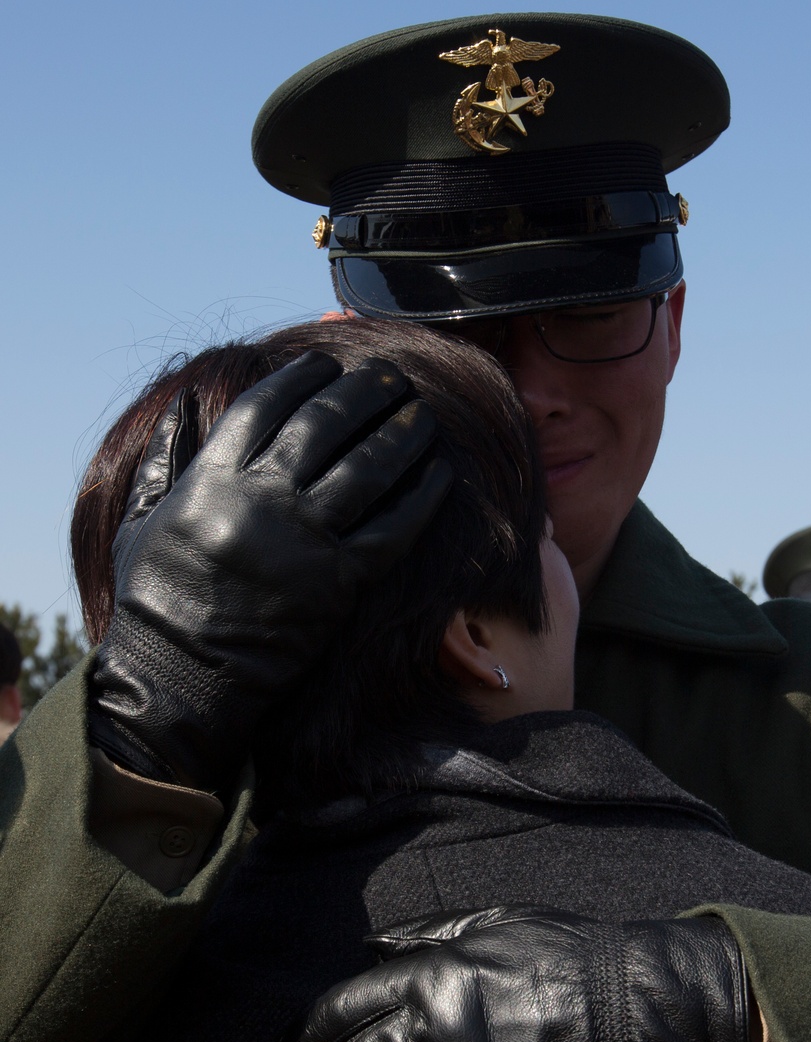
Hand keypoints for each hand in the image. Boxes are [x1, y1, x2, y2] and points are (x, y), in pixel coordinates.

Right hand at [89, 351, 450, 788]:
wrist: (182, 678)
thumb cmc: (155, 602)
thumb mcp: (140, 521)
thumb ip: (163, 461)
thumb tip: (181, 406)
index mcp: (212, 479)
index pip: (266, 405)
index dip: (302, 377)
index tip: (325, 363)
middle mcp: (263, 500)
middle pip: (327, 425)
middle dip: (363, 392)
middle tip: (389, 376)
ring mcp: (304, 540)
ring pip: (369, 469)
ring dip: (401, 435)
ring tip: (420, 414)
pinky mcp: (339, 583)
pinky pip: (393, 528)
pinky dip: (420, 497)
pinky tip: (438, 474)